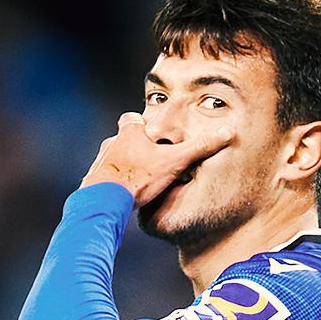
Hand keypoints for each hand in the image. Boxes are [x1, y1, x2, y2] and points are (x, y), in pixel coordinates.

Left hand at [80, 113, 232, 204]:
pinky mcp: (94, 181)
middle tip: (148, 160)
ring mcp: (101, 162)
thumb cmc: (139, 177)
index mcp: (130, 133)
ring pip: (113, 158)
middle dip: (133, 147)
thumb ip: (199, 147)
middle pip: (121, 139)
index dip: (140, 124)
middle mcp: (112, 144)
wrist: (105, 200)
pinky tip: (124, 195)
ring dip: (124, 166)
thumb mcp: (175, 161)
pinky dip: (114, 183)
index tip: (150, 133)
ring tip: (138, 180)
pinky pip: (105, 178)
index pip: (131, 118)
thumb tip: (226, 131)